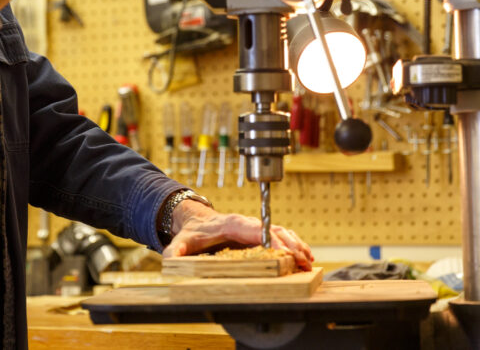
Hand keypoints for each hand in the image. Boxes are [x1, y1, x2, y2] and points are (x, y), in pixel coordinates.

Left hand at [162, 200, 312, 270]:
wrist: (196, 221)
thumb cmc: (192, 233)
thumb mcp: (181, 242)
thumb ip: (175, 251)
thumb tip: (171, 259)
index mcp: (230, 223)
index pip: (252, 228)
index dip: (268, 237)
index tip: (280, 249)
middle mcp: (246, 223)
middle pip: (272, 229)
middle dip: (288, 243)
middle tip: (301, 259)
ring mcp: (254, 227)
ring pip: (280, 231)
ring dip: (295, 244)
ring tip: (308, 259)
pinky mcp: (259, 233)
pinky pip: (281, 234)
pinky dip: (294, 243)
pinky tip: (305, 254)